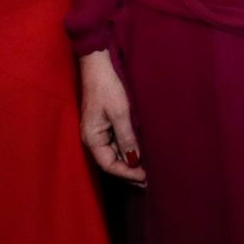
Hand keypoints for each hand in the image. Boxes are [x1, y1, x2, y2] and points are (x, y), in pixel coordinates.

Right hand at [78, 49, 145, 183]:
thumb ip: (127, 137)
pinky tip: (142, 152)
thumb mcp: (120, 112)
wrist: (99, 63)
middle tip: (151, 179)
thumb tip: (134, 160)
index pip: (109, 165)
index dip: (127, 173)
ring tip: (150, 169)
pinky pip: (117, 141)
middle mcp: (94, 138)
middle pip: (112, 162)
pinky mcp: (106, 123)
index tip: (146, 177)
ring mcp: (99, 131)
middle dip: (130, 171)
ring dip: (131, 161)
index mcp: (92, 138)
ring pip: (116, 152)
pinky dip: (129, 149)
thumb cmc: (107, 86)